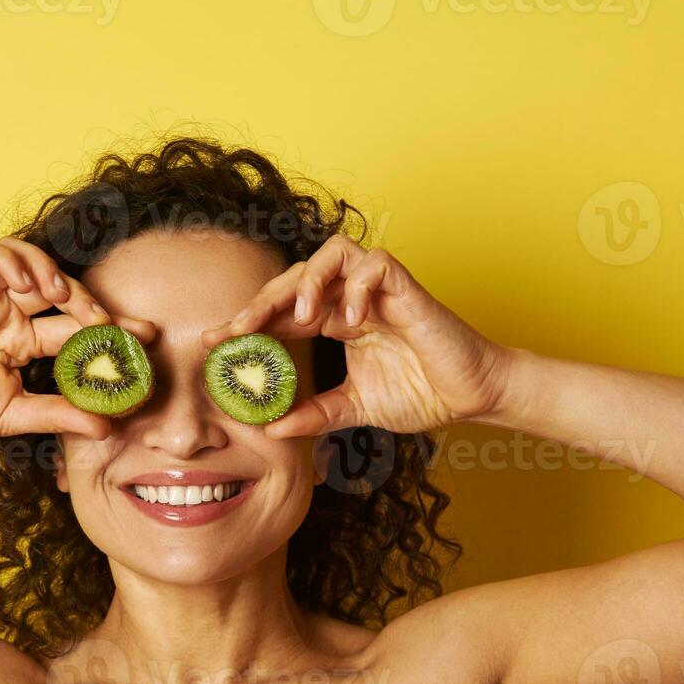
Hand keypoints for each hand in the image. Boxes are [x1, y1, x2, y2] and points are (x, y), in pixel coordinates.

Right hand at [0, 236, 155, 451]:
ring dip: (50, 270)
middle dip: (90, 299)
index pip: (75, 327)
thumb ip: (59, 414)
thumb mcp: (15, 416)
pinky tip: (25, 286)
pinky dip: (8, 258)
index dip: (111, 327)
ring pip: (24, 257)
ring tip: (62, 298)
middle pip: (59, 289)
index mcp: (22, 343)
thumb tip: (107, 426)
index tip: (147, 337)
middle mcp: (6, 315)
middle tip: (113, 321)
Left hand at [201, 235, 514, 437]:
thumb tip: (270, 429)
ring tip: (298, 317)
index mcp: (334, 320)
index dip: (247, 322)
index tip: (212, 342)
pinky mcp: (407, 287)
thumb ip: (314, 414)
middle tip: (235, 329)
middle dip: (261, 301)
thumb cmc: (420, 392)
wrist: (470, 395)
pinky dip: (357, 286)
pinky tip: (349, 321)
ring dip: (308, 281)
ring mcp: (378, 288)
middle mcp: (350, 298)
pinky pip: (375, 265)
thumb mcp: (353, 409)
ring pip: (331, 254)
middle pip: (294, 277)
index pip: (281, 311)